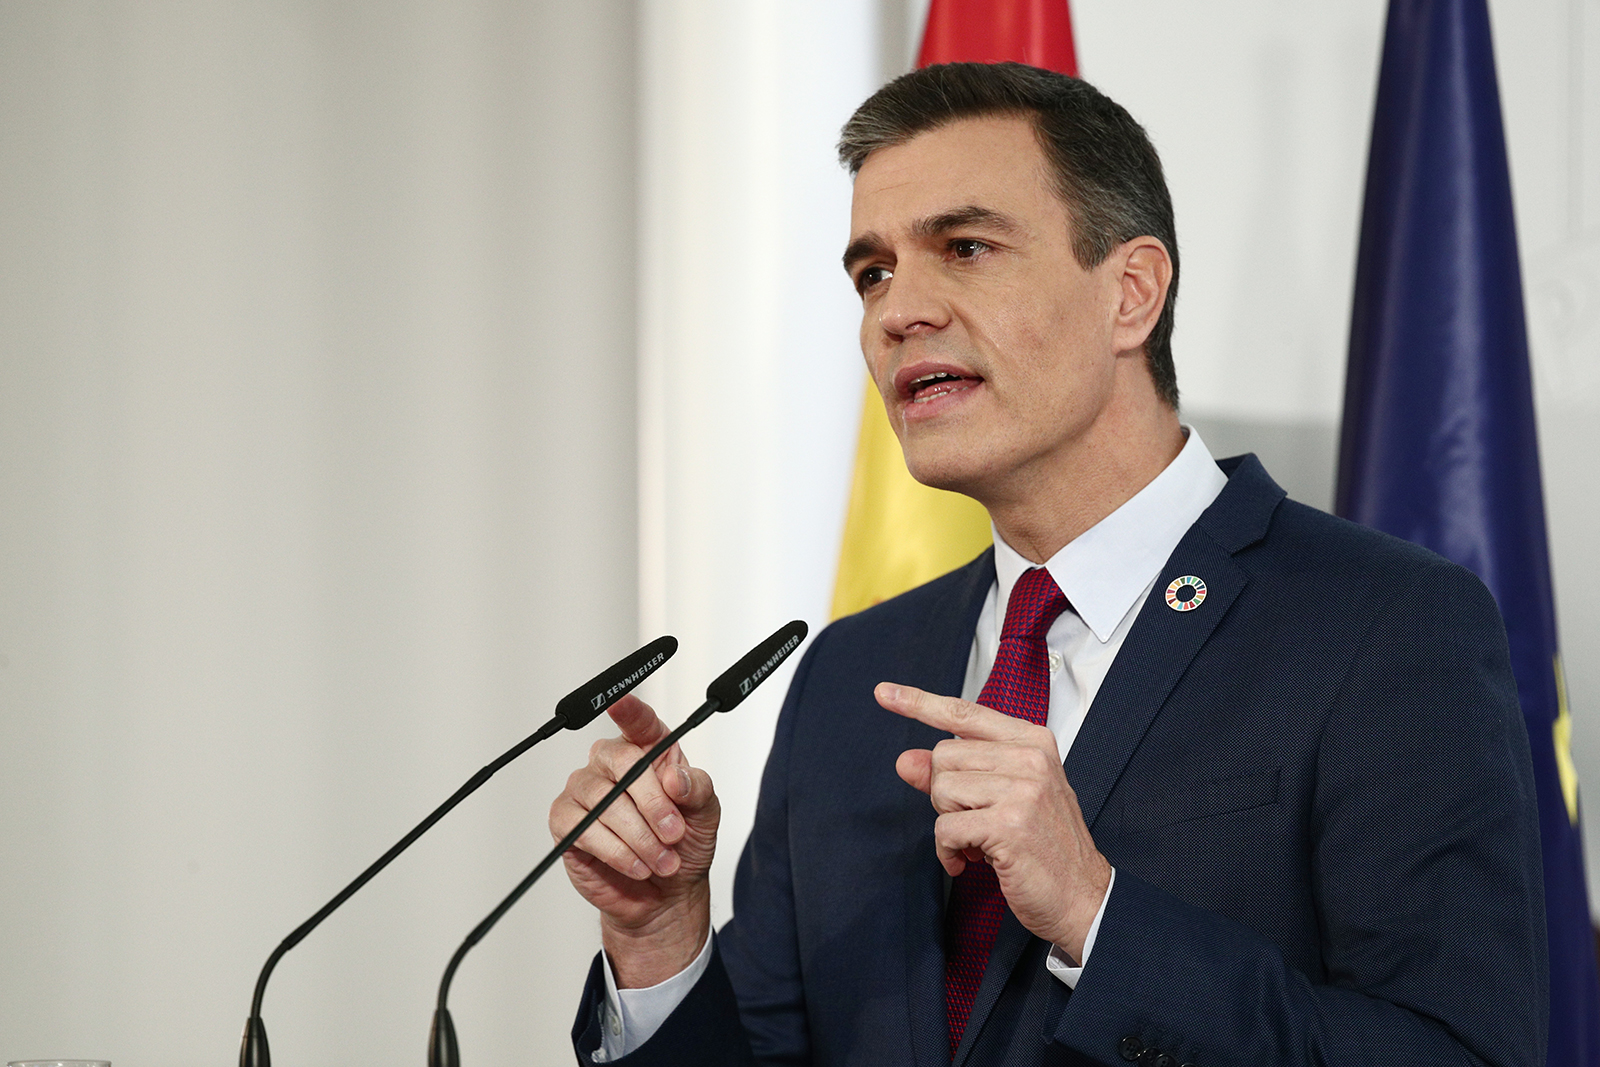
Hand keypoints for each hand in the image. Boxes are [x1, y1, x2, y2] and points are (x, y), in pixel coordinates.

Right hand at [549, 694, 718, 986]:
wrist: (667, 895)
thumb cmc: (684, 844)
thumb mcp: (705, 813)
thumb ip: (696, 787)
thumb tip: (675, 777)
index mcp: (648, 751)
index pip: (639, 723)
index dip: (629, 711)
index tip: (621, 703)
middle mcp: (612, 764)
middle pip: (624, 762)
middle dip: (654, 802)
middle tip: (674, 832)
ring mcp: (585, 791)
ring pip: (604, 800)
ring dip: (639, 836)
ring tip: (662, 861)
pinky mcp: (566, 822)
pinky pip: (584, 829)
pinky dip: (616, 851)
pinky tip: (637, 865)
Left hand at [877, 682, 1110, 963]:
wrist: (1083, 897)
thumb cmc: (1044, 847)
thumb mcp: (1003, 799)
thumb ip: (956, 774)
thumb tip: (906, 760)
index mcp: (1032, 741)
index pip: (964, 713)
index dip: (919, 702)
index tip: (884, 692)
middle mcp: (1030, 758)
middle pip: (944, 756)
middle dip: (947, 796)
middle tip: (978, 821)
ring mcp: (1022, 789)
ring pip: (941, 789)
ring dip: (950, 823)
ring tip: (980, 841)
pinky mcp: (1009, 824)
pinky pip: (945, 827)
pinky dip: (948, 851)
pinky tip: (971, 861)